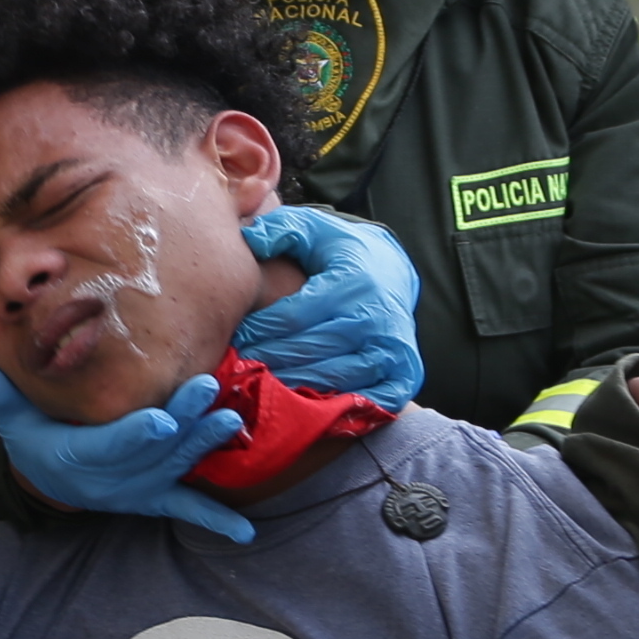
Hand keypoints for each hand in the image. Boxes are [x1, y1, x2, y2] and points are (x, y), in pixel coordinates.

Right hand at [0, 360, 255, 543]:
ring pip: (175, 469)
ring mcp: (137, 491)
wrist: (52, 476)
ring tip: (231, 419)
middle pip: (151, 454)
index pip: (109, 448)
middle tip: (209, 391)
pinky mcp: (155, 498)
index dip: (135, 437)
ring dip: (204, 447)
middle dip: (182, 424)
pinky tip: (247, 530)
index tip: (162, 420)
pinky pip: (187, 510)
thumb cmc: (33, 433)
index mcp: (77, 457)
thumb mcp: (8, 413)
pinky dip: (216, 519)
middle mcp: (111, 480)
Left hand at [232, 208, 423, 406]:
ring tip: (259, 386)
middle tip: (236, 369)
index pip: (295, 318)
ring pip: (330, 382)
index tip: (234, 337)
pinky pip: (361, 404)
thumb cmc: (343, 253)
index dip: (259, 331)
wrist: (394, 272)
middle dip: (267, 362)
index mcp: (355, 284)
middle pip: (309, 354)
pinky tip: (301, 403)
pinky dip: (330, 409)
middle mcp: (377, 320)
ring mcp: (393, 352)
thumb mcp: (315, 229)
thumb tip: (251, 241)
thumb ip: (281, 229)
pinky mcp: (404, 377)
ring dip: (291, 388)